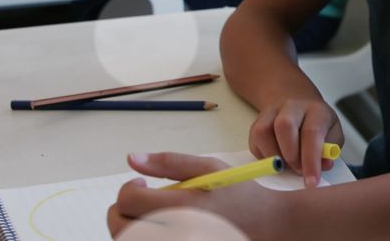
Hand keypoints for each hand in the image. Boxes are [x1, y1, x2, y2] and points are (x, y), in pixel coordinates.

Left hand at [107, 152, 284, 240]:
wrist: (269, 225)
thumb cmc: (240, 194)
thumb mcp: (210, 168)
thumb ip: (169, 162)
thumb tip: (131, 158)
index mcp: (184, 208)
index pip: (129, 200)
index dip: (128, 188)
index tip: (140, 182)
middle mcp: (179, 234)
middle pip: (121, 228)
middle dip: (120, 211)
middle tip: (137, 199)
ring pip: (130, 240)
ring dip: (130, 227)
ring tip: (150, 213)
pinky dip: (146, 236)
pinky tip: (160, 226)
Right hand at [250, 98, 344, 187]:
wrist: (299, 106)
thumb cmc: (318, 126)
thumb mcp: (332, 136)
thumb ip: (328, 152)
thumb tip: (323, 165)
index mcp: (316, 110)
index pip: (312, 132)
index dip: (311, 160)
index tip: (311, 181)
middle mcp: (293, 106)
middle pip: (284, 125)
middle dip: (290, 156)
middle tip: (298, 171)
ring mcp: (272, 112)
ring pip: (264, 132)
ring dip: (274, 157)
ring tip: (286, 166)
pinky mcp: (257, 122)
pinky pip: (255, 141)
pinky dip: (264, 157)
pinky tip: (277, 160)